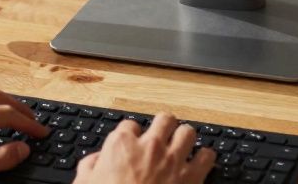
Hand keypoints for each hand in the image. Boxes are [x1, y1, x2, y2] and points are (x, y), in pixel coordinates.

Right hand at [74, 112, 215, 183]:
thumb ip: (90, 167)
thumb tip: (96, 161)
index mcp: (122, 145)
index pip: (130, 125)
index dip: (132, 133)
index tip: (133, 140)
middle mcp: (150, 146)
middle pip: (164, 119)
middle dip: (164, 127)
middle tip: (163, 135)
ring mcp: (173, 160)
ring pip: (188, 132)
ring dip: (185, 138)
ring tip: (183, 144)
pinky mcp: (192, 177)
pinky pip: (207, 156)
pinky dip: (206, 158)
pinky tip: (202, 162)